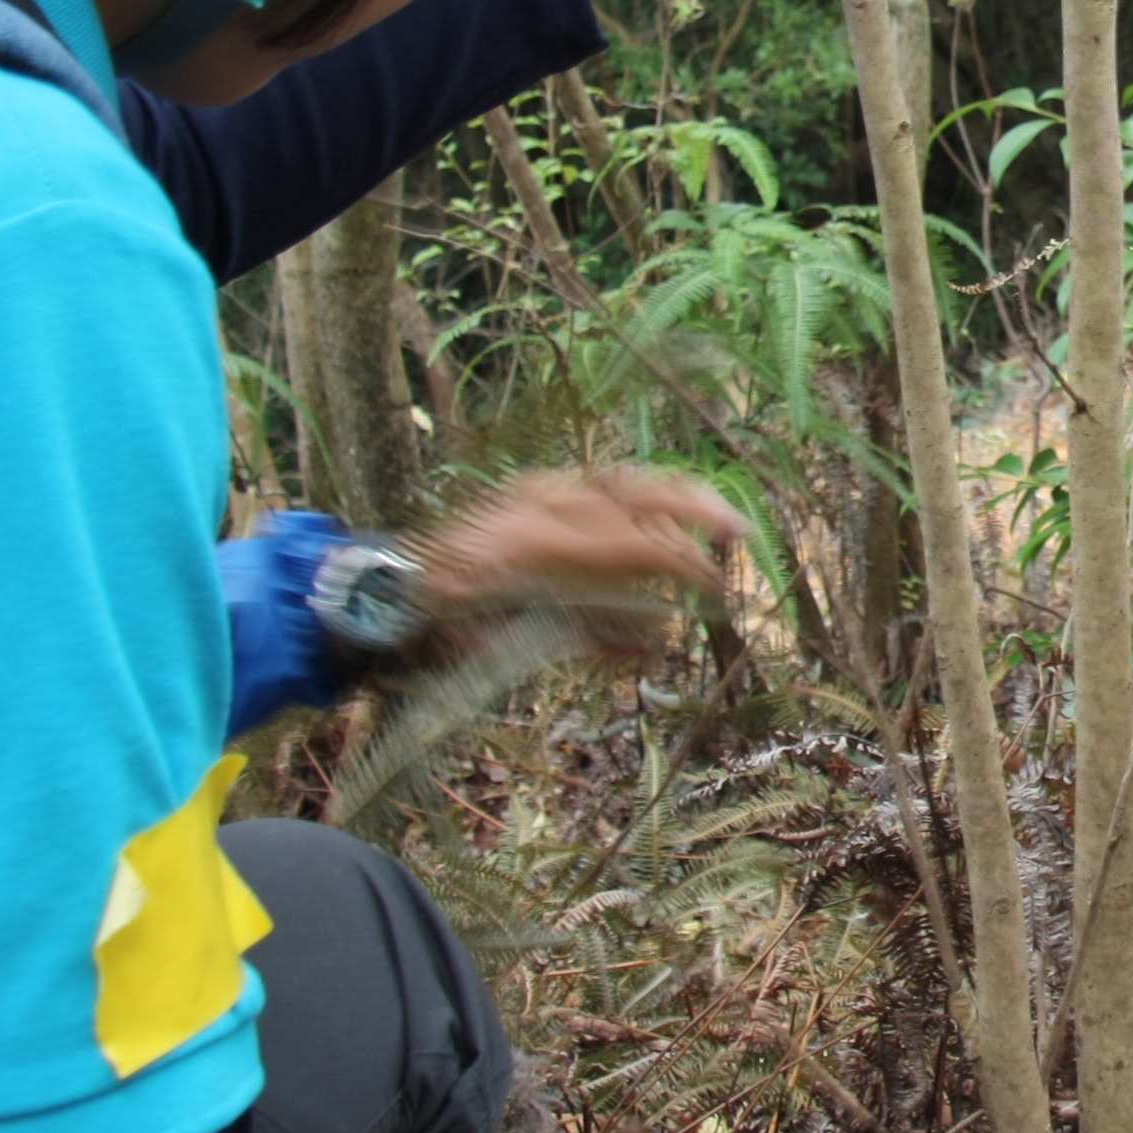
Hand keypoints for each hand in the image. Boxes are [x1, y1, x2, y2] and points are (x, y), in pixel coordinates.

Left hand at [413, 468, 742, 652]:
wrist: (394, 583)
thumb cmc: (454, 621)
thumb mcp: (519, 639)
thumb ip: (589, 637)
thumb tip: (652, 648)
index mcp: (542, 540)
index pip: (631, 542)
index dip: (678, 563)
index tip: (712, 585)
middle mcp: (548, 505)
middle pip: (638, 498)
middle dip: (694, 513)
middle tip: (738, 533)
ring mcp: (540, 492)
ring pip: (622, 484)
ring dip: (674, 501)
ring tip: (713, 519)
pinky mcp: (534, 489)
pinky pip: (597, 484)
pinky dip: (637, 497)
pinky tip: (663, 509)